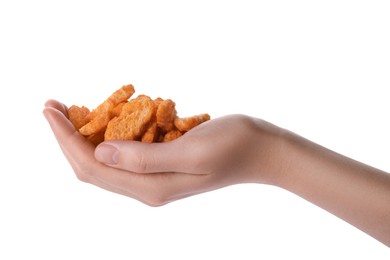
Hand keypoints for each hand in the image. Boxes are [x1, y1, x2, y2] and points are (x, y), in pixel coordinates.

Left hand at [43, 100, 284, 205]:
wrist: (261, 150)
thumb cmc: (234, 146)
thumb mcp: (190, 151)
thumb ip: (145, 158)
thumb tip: (99, 153)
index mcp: (151, 187)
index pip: (92, 167)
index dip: (66, 139)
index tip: (50, 109)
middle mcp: (147, 187)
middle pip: (92, 167)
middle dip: (67, 137)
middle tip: (52, 106)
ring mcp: (154, 177)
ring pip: (105, 160)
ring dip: (84, 135)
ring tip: (71, 109)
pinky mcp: (161, 164)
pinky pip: (124, 152)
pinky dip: (109, 133)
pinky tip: (105, 115)